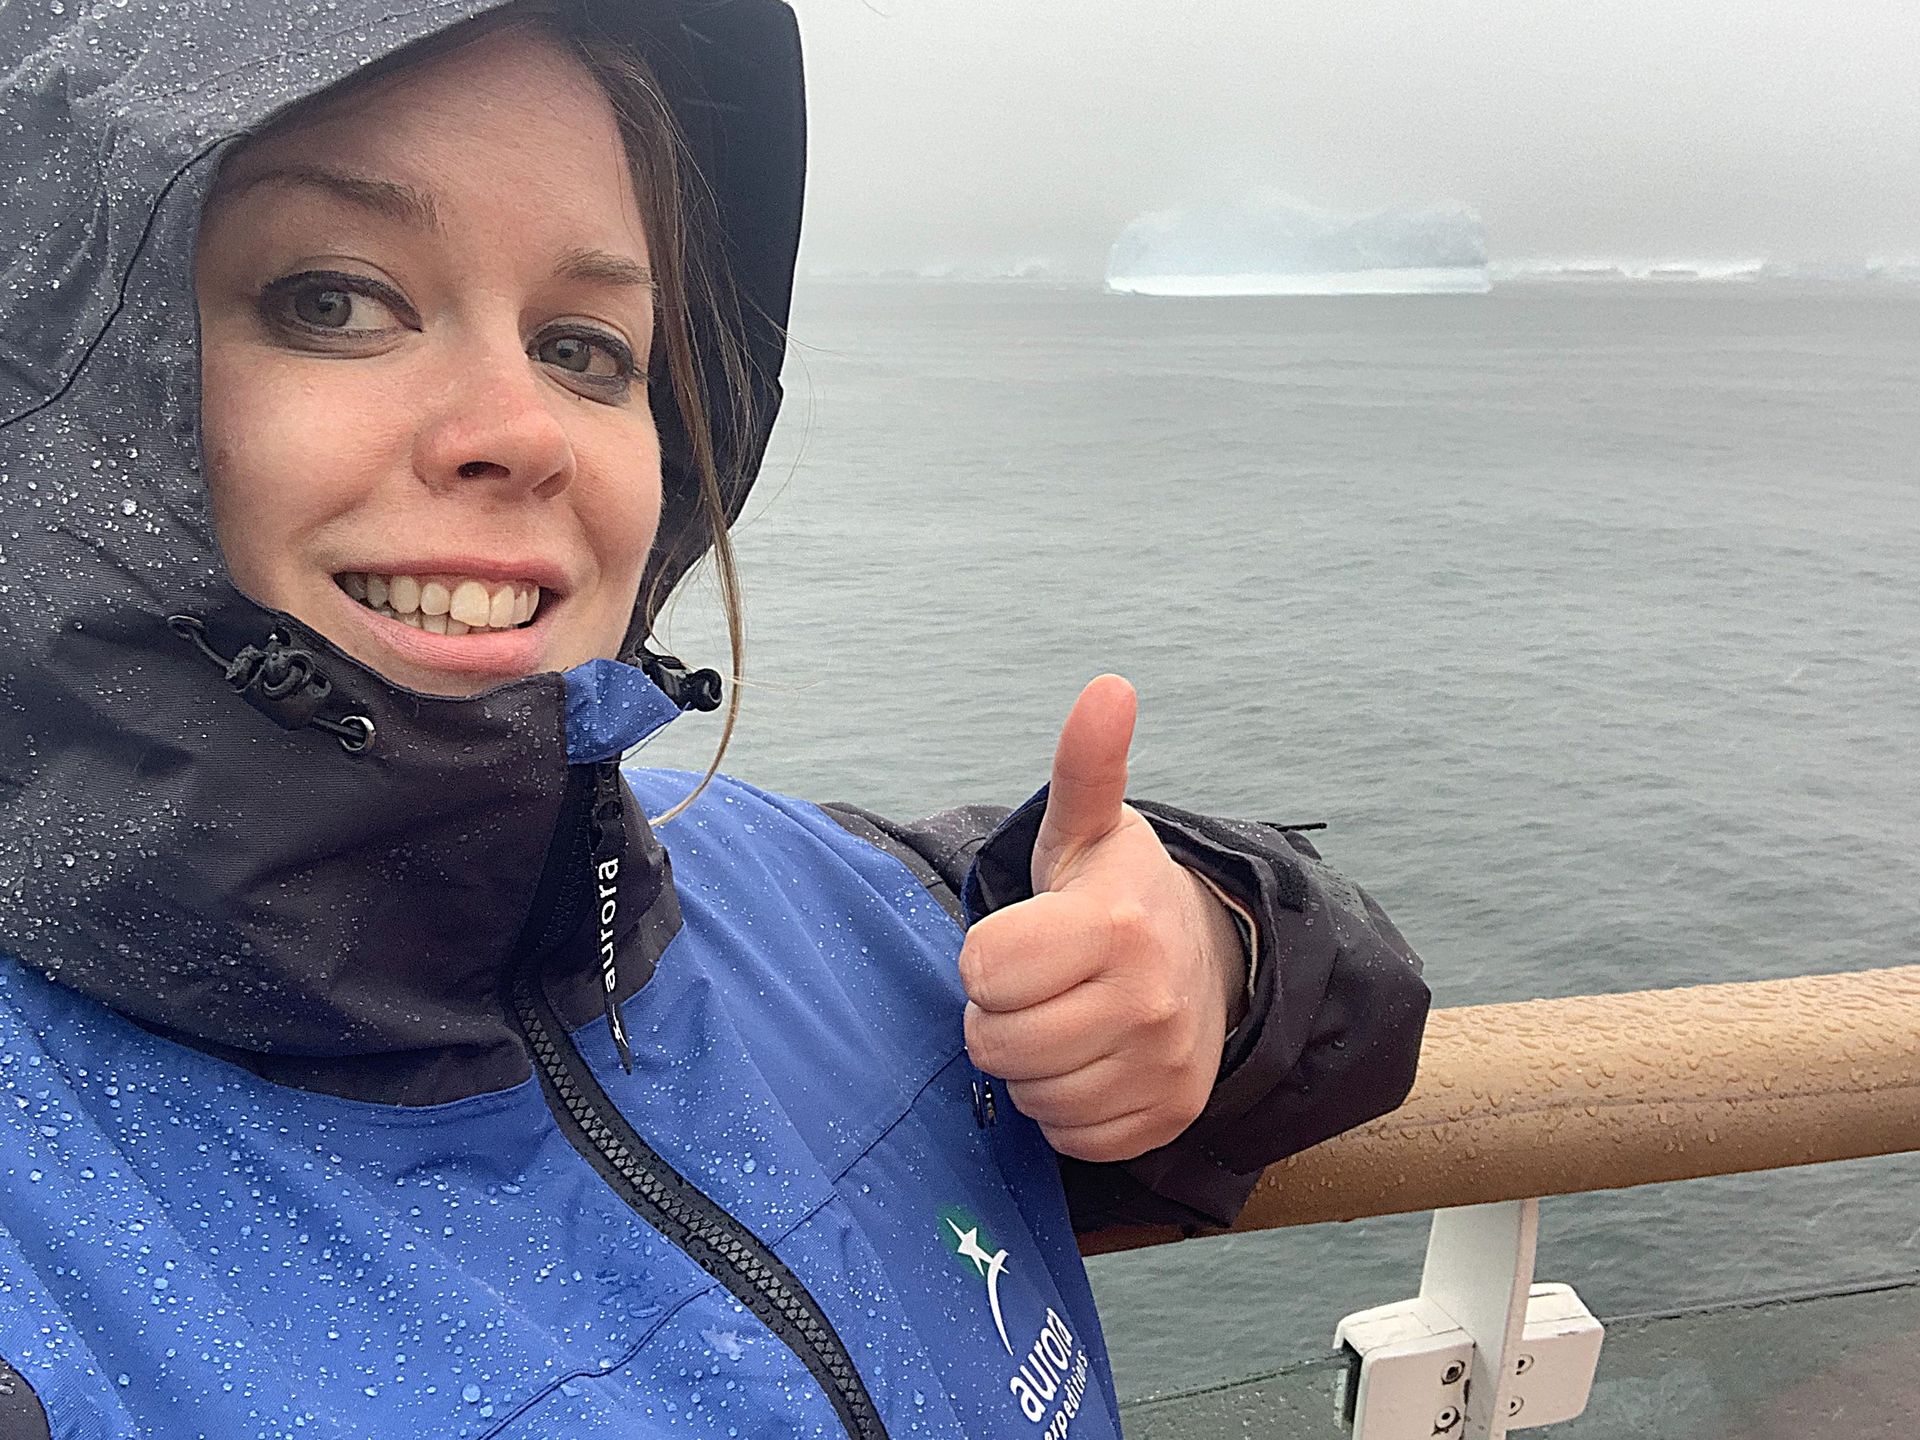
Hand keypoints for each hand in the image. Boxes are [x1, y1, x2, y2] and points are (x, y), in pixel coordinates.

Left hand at [959, 674, 1250, 1161]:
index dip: (986, 959)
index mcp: (1116, 924)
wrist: (1207, 960)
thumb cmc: (1117, 892)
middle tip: (1035, 986)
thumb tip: (1108, 689)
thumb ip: (1085, 766)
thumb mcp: (1090, 829)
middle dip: (999, 1016)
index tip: (1019, 942)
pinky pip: (1073, 1137)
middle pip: (999, 1043)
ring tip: (1063, 1018)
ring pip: (1033, 1096)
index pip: (985, 971)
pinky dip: (1067, 1109)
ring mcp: (1164, 1065)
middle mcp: (1150, 1000)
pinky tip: (1089, 1060)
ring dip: (1031, 1065)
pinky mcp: (1168, 1117)